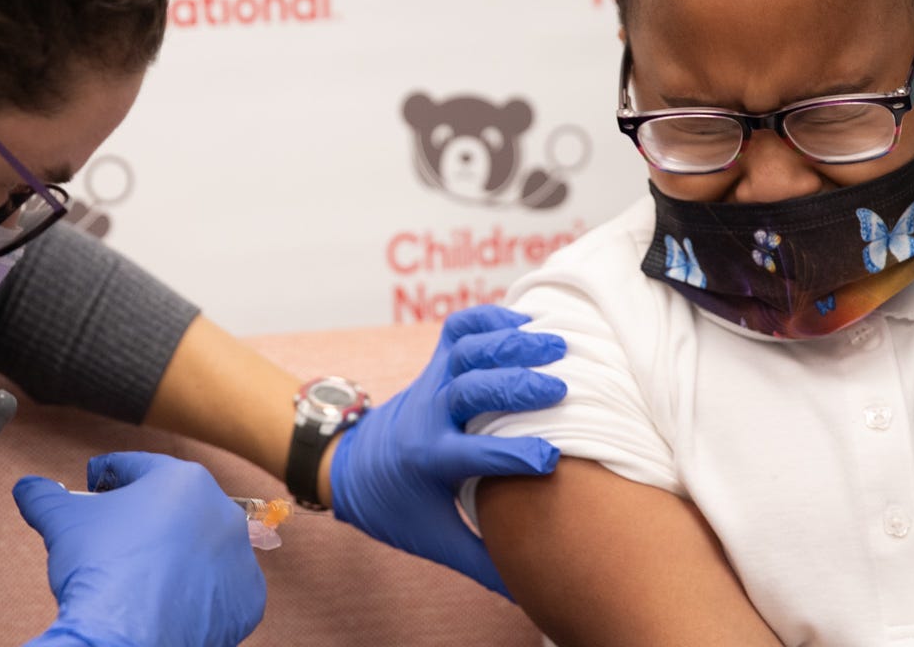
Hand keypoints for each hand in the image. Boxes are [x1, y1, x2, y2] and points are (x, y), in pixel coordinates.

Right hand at [14, 452, 265, 646]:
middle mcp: (222, 513)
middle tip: (114, 531)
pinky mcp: (246, 599)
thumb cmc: (101, 569)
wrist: (127, 634)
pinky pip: (218, 589)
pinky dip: (197, 593)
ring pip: (200, 548)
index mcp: (184, 481)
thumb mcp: (61, 522)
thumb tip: (28, 488)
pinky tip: (168, 600)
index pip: (140, 468)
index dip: (109, 474)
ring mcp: (239, 558)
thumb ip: (43, 496)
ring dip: (176, 554)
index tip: (94, 484)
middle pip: (175, 508)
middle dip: (145, 515)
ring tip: (141, 572)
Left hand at [329, 304, 567, 595]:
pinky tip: (526, 320)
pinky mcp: (434, 364)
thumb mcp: (435, 540)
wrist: (349, 465)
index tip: (553, 458)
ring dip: (511, 342)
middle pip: (469, 389)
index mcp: (426, 460)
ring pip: (465, 350)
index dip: (512, 455)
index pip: (471, 454)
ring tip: (558, 343)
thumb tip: (534, 596)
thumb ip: (484, 561)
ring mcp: (430, 383)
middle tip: (564, 387)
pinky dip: (489, 318)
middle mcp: (427, 415)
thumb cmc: (398, 507)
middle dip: (516, 386)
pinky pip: (457, 329)